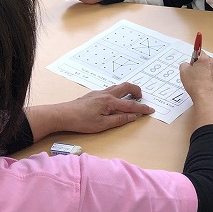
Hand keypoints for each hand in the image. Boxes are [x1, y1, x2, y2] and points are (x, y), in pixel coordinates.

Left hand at [26, 82, 154, 140]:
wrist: (62, 115)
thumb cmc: (81, 121)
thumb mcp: (102, 125)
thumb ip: (119, 119)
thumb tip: (133, 116)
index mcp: (110, 102)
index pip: (130, 105)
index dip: (142, 108)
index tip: (150, 110)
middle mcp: (106, 94)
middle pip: (126, 87)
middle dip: (136, 90)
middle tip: (142, 97)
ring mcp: (99, 92)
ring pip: (118, 86)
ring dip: (127, 89)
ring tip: (131, 96)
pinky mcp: (93, 94)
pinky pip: (110, 89)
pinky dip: (118, 92)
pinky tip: (115, 99)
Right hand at [179, 52, 212, 127]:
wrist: (208, 98)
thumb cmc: (195, 85)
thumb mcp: (183, 72)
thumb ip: (184, 65)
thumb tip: (187, 65)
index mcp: (205, 59)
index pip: (199, 53)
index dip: (194, 60)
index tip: (192, 66)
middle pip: (207, 62)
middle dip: (201, 67)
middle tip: (195, 77)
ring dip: (208, 74)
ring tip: (202, 84)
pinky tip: (208, 87)